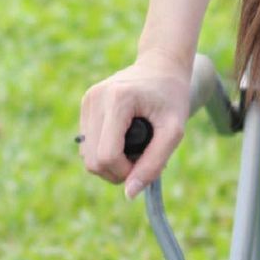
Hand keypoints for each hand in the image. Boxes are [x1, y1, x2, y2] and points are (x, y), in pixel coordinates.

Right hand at [78, 51, 191, 198]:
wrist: (162, 64)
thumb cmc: (172, 96)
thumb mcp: (174, 131)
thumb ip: (154, 163)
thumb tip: (129, 194)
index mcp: (117, 99)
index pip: (107, 156)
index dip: (125, 171)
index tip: (146, 163)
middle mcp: (96, 98)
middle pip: (92, 160)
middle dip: (117, 170)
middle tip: (143, 158)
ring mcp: (88, 99)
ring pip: (86, 155)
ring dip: (110, 162)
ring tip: (136, 148)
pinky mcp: (86, 102)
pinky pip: (88, 143)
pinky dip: (105, 149)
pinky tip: (125, 139)